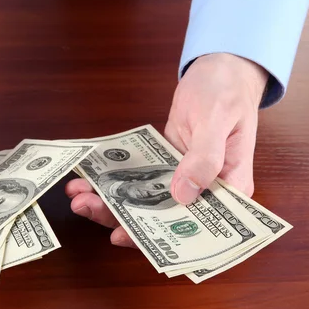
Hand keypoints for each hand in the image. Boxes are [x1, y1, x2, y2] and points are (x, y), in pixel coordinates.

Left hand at [66, 53, 267, 247]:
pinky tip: (89, 178)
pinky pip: (140, 179)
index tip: (125, 236)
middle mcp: (207, 191)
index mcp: (230, 189)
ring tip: (79, 194)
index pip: (198, 228)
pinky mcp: (167, 164)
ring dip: (112, 201)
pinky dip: (116, 180)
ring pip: (146, 201)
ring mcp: (184, 178)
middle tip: (86, 207)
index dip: (161, 239)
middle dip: (121, 218)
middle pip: (163, 219)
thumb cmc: (227, 91)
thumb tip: (184, 195)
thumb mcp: (217, 120)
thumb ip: (204, 158)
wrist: (220, 69)